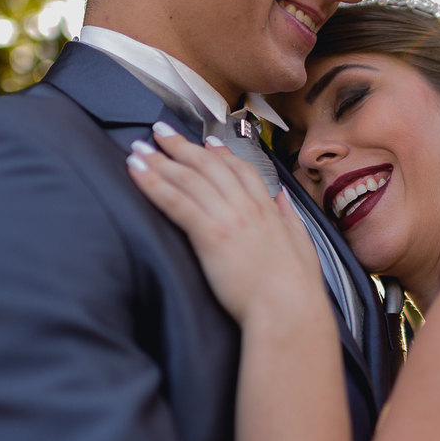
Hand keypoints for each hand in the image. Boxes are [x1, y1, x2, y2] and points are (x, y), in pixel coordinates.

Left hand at [126, 122, 325, 325]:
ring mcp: (229, 218)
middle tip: (161, 131)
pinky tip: (136, 171)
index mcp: (267, 211)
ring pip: (190, 178)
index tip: (207, 142)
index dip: (222, 154)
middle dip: (183, 146)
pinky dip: (154, 183)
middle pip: (210, 166)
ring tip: (139, 148)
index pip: (241, 170)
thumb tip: (283, 198)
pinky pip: (177, 202)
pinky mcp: (211, 235)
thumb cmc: (297, 288)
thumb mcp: (303, 245)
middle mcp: (247, 208)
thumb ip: (290, 218)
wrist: (289, 309)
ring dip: (161, 159)